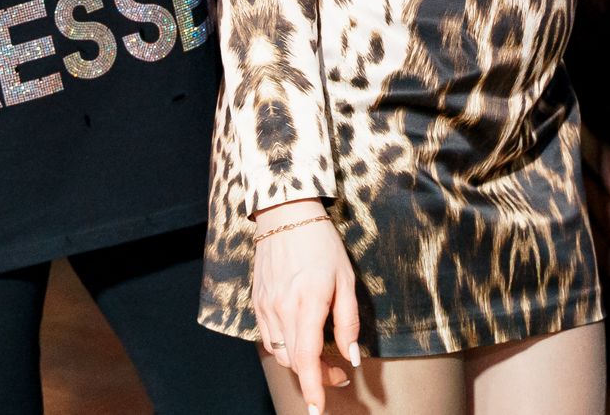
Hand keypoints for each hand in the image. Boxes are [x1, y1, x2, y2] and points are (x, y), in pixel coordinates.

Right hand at [252, 200, 359, 412]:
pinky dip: (285, 347)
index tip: (318, 409)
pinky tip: (301, 340)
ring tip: (322, 359)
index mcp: (307, 304)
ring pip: (280, 352)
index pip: (306, 359)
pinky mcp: (258, 302)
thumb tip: (351, 357)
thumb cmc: (321, 244)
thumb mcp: (346, 279)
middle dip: (316, 377)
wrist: (285, 214)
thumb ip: (348, 321)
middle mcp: (282, 310)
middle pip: (294, 361)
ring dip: (300, 364)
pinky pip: (269, 337)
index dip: (314, 387)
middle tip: (338, 376)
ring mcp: (266, 307)